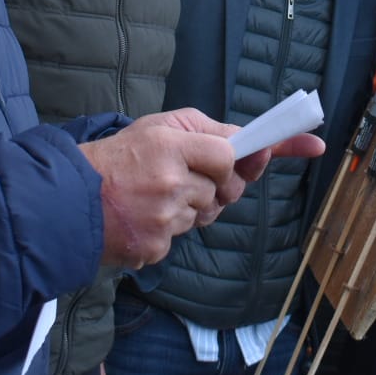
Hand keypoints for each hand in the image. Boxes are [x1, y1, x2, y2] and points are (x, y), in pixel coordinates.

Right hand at [77, 108, 324, 268]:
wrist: (71, 199)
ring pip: (206, 214)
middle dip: (216, 185)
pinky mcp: (156, 248)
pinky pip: (184, 236)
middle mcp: (172, 182)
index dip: (247, 156)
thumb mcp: (159, 126)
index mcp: (172, 146)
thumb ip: (205, 131)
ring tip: (157, 195)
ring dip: (193, 207)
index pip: (229, 153)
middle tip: (186, 176)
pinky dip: (172, 228)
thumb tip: (249, 143)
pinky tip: (148, 216)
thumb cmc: (120, 157)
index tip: (304, 144)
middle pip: (225, 190)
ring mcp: (165, 219)